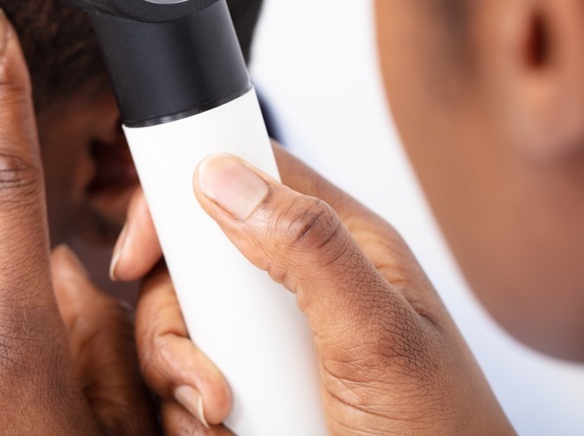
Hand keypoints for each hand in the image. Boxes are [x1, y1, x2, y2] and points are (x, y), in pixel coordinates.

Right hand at [111, 145, 513, 434]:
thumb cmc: (443, 431)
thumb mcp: (377, 334)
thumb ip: (310, 247)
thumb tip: (223, 173)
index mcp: (339, 242)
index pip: (245, 174)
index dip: (178, 197)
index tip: (140, 253)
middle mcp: (300, 283)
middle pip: (194, 263)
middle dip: (174, 320)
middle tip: (203, 379)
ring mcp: (276, 340)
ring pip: (182, 328)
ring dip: (179, 378)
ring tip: (223, 421)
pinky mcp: (258, 388)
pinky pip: (187, 384)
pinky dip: (186, 414)